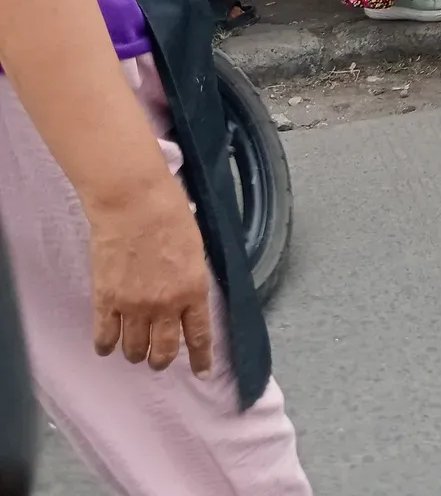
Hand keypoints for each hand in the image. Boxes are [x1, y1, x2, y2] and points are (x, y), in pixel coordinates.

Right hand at [90, 181, 213, 375]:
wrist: (133, 202)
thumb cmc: (170, 213)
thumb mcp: (195, 248)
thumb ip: (192, 278)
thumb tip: (189, 296)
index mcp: (193, 289)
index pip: (199, 335)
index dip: (200, 358)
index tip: (201, 372)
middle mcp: (165, 305)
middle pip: (163, 351)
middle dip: (162, 360)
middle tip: (159, 359)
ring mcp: (133, 306)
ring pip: (134, 350)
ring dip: (136, 353)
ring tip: (135, 350)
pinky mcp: (106, 301)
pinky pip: (104, 337)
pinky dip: (106, 346)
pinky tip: (108, 345)